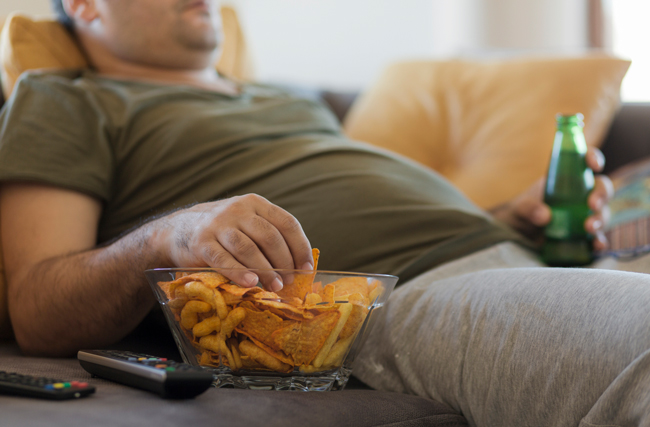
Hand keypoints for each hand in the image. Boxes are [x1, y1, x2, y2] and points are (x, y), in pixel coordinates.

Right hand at [156, 194, 313, 290]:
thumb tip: (299, 266)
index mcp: (256, 203)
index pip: (287, 223)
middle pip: (270, 237)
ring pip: (249, 248)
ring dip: (266, 270)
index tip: (306, 268)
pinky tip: (250, 283)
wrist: (177, 230)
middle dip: (284, 262)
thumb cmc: (222, 232)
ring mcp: (218, 224)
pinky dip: (239, 272)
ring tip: (275, 287)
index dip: (300, 247)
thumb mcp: (246, 224)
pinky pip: (223, 258)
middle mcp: (238, 209)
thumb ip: (269, 236)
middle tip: (289, 282)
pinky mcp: (201, 241)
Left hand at [490, 147, 613, 250]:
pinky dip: (600, 242)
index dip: (593, 158)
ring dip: (600, 219)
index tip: (595, 165)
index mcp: (567, 178)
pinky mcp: (584, 236)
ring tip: (588, 227)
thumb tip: (545, 216)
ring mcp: (585, 215)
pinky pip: (597, 238)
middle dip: (601, 195)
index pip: (585, 162)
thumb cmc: (521, 211)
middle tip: (592, 204)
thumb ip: (529, 207)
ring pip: (602, 214)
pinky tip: (598, 246)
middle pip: (601, 189)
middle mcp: (581, 195)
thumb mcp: (520, 207)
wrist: (518, 234)